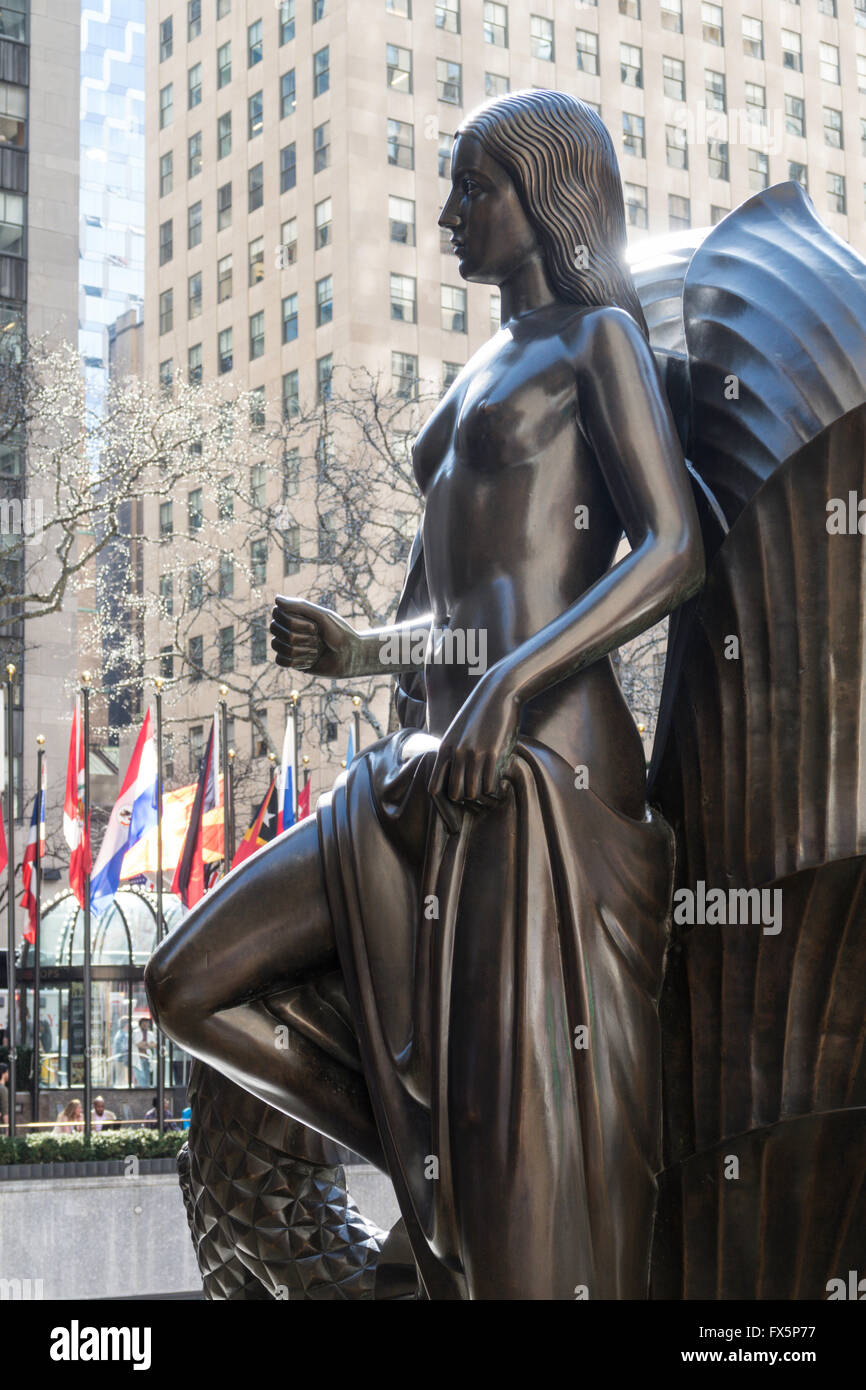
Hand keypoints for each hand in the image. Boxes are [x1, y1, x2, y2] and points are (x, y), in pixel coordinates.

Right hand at [270, 596, 360, 677]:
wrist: (351, 657)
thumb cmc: (339, 633)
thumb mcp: (322, 616)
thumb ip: (300, 606)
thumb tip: (276, 598)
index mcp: (296, 615)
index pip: (277, 613)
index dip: (294, 621)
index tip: (315, 626)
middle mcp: (289, 628)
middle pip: (275, 629)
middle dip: (301, 636)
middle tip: (319, 639)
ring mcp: (289, 645)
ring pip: (278, 646)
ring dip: (302, 649)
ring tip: (317, 650)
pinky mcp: (292, 662)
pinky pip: (281, 660)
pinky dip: (299, 661)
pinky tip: (312, 660)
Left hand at [428, 678, 519, 824]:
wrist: (498, 693)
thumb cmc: (479, 713)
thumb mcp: (458, 730)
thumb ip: (453, 751)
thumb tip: (454, 775)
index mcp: (444, 749)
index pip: (434, 788)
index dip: (442, 802)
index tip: (454, 805)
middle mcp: (456, 754)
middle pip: (455, 794)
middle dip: (466, 802)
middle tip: (478, 799)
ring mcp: (474, 755)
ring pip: (473, 793)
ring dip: (483, 798)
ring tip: (491, 793)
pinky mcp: (494, 754)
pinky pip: (490, 785)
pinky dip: (495, 791)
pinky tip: (501, 785)